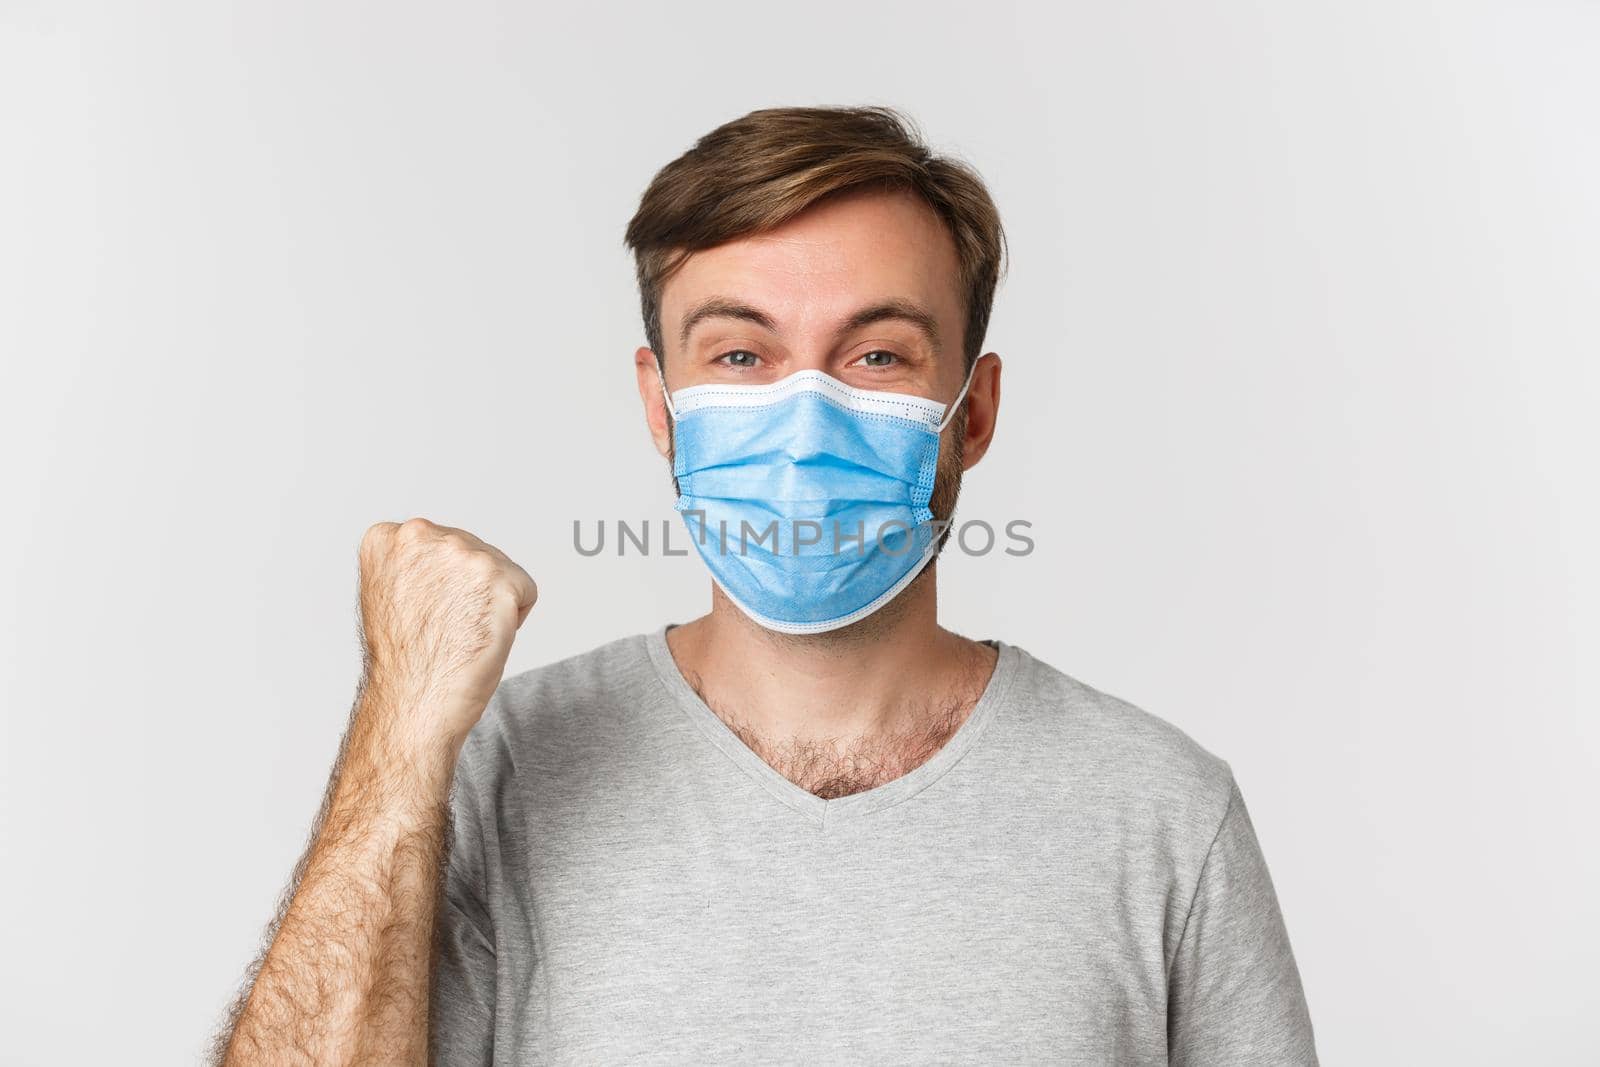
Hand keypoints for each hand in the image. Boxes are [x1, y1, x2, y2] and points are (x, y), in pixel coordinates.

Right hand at [355, 517, 537, 751]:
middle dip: (470, 590)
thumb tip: (445, 558)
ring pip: (501, 570)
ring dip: (492, 602)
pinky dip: (516, 618)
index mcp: (388, 537)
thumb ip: (416, 565)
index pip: (441, 545)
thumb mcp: (393, 594)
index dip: (441, 586)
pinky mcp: (497, 575)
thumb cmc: (406, 661)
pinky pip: (526, 590)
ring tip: (461, 632)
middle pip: (475, 552)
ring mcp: (460, 552)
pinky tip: (484, 635)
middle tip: (444, 627)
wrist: (414, 701)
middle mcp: (421, 534)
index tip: (423, 612)